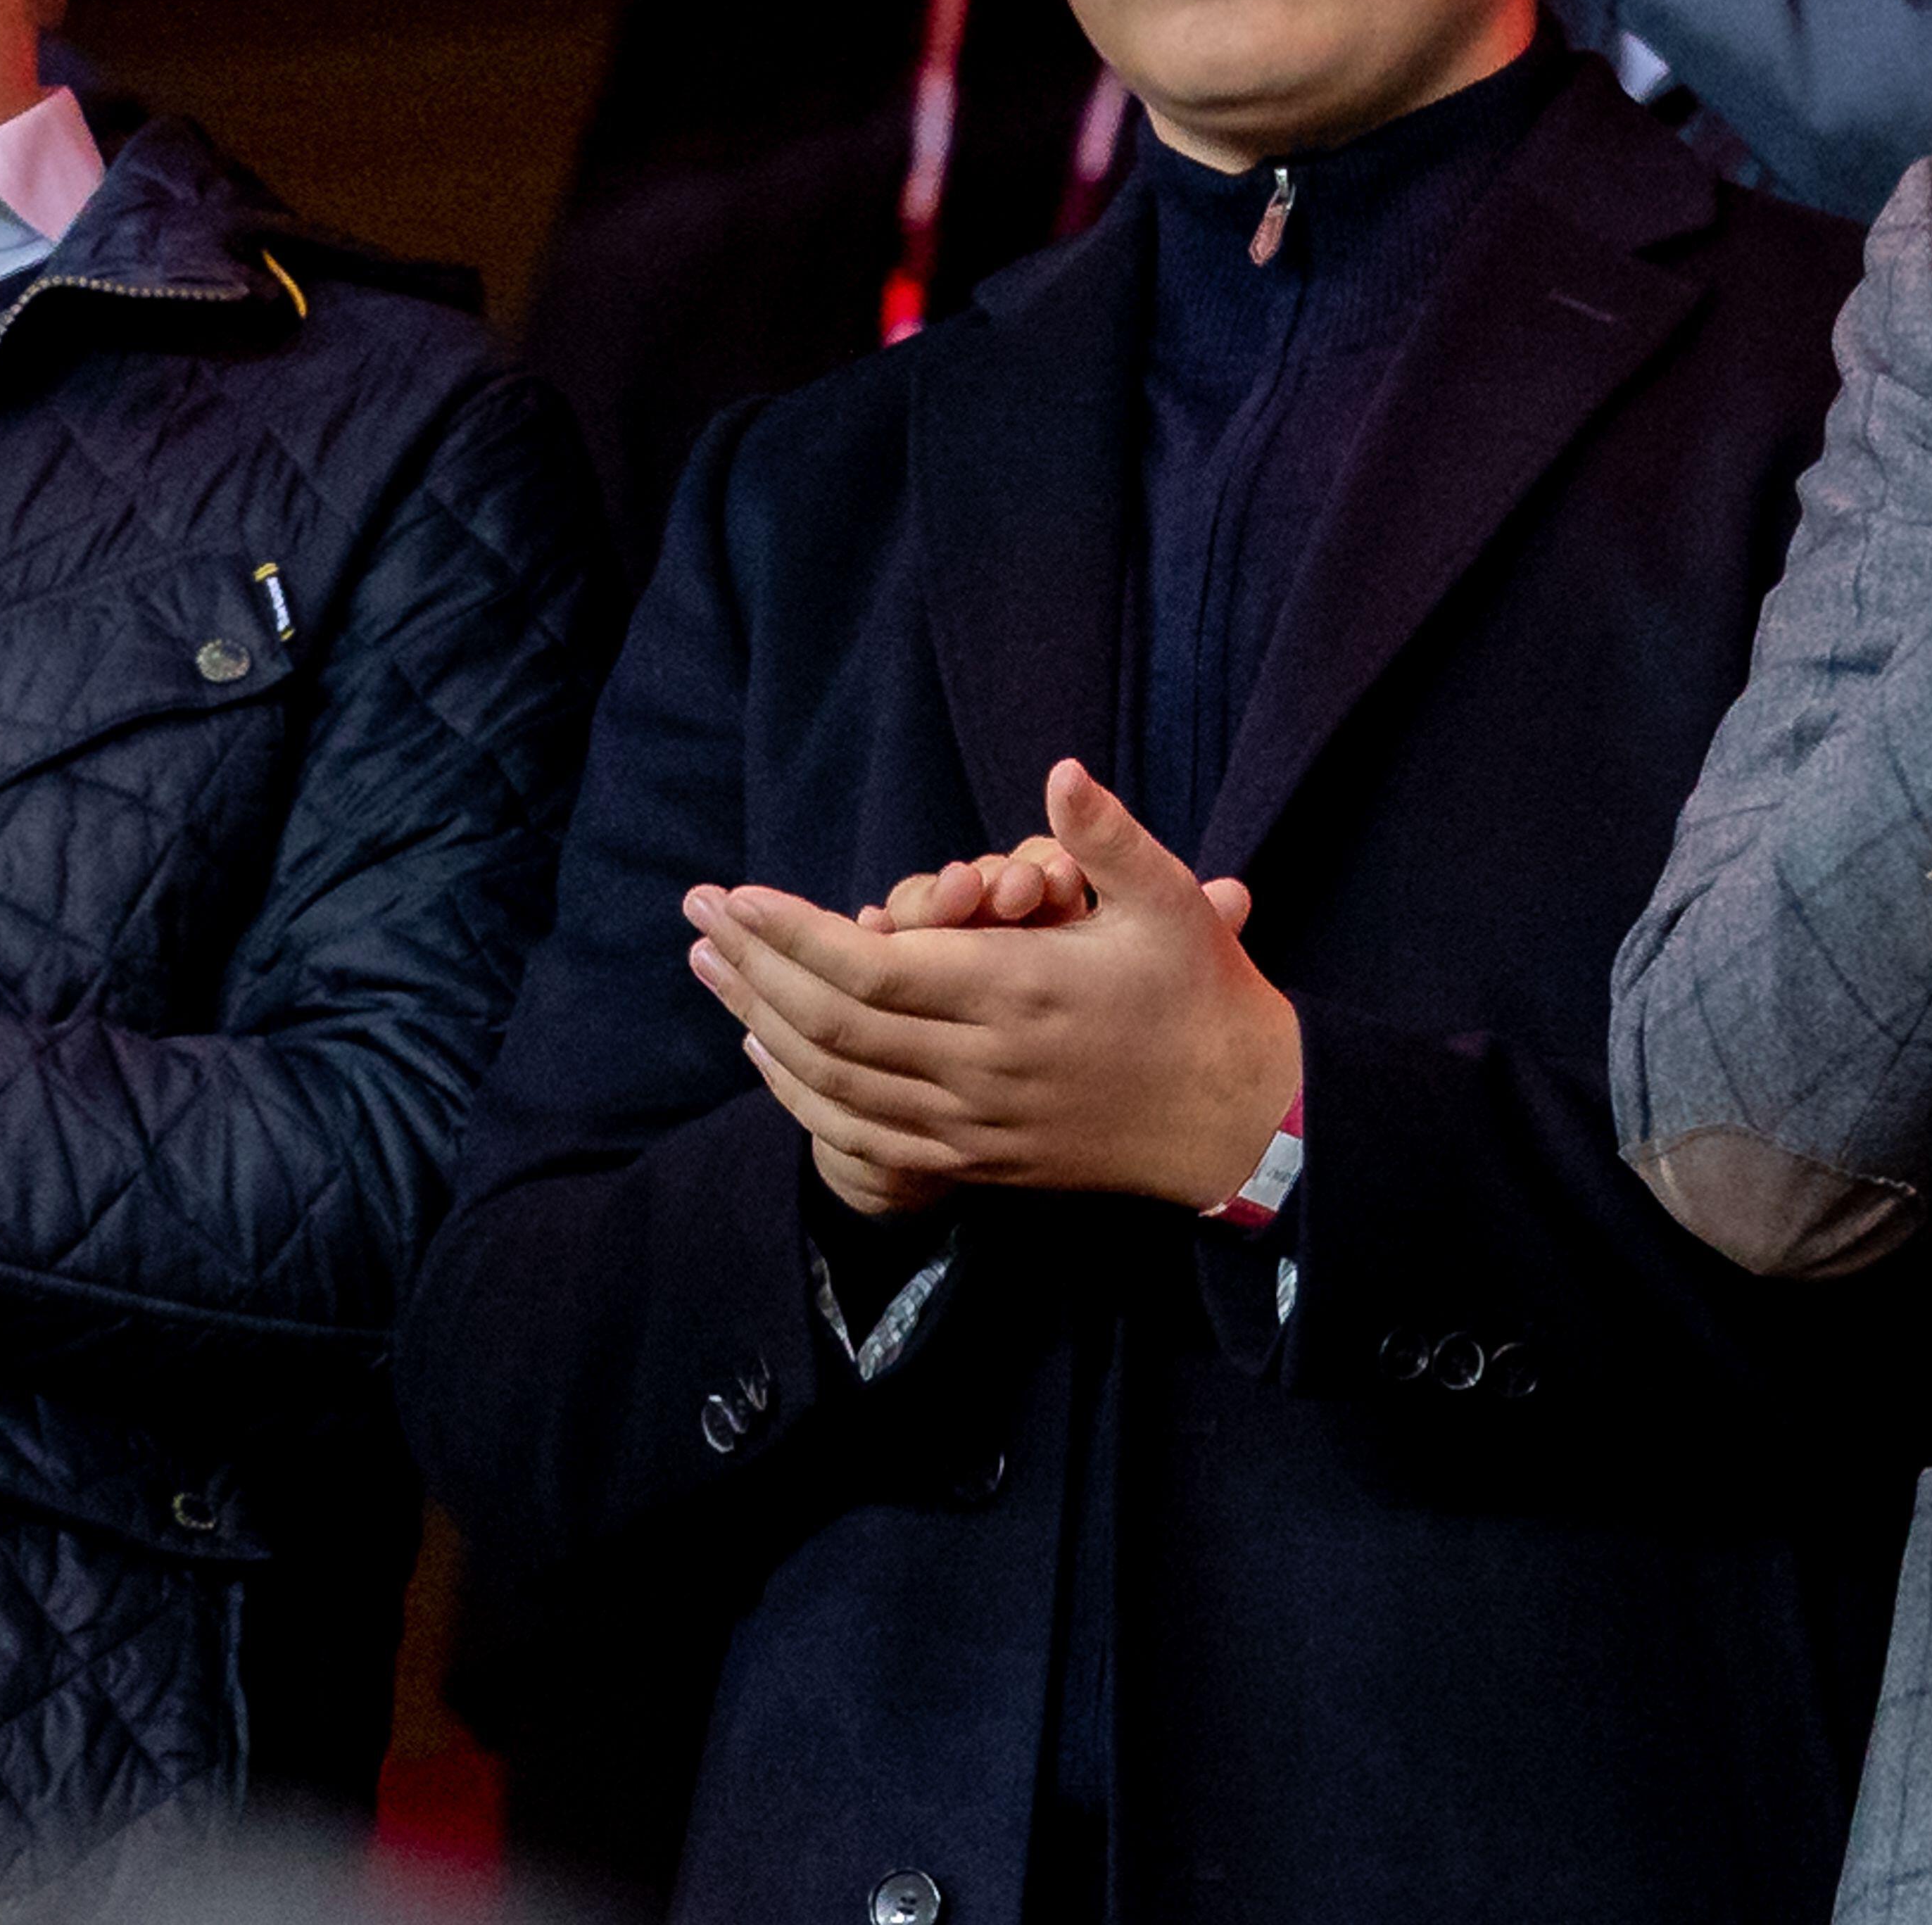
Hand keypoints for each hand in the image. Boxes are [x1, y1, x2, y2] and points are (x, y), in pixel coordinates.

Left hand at [686, 761, 1295, 1221]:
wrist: (1236, 1118)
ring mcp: (973, 1123)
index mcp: (1021, 992)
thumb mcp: (1171, 902)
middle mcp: (984, 1065)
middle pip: (833, 1025)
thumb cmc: (1200, 996)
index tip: (737, 894)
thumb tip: (1061, 769)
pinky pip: (861, 1136)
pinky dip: (800, 1095)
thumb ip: (1108, 837)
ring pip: (836, 1082)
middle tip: (696, 916)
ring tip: (708, 970)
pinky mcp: (974, 1161)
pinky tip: (765, 1051)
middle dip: (752, 967)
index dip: (795, 934)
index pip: (875, 969)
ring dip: (759, 1024)